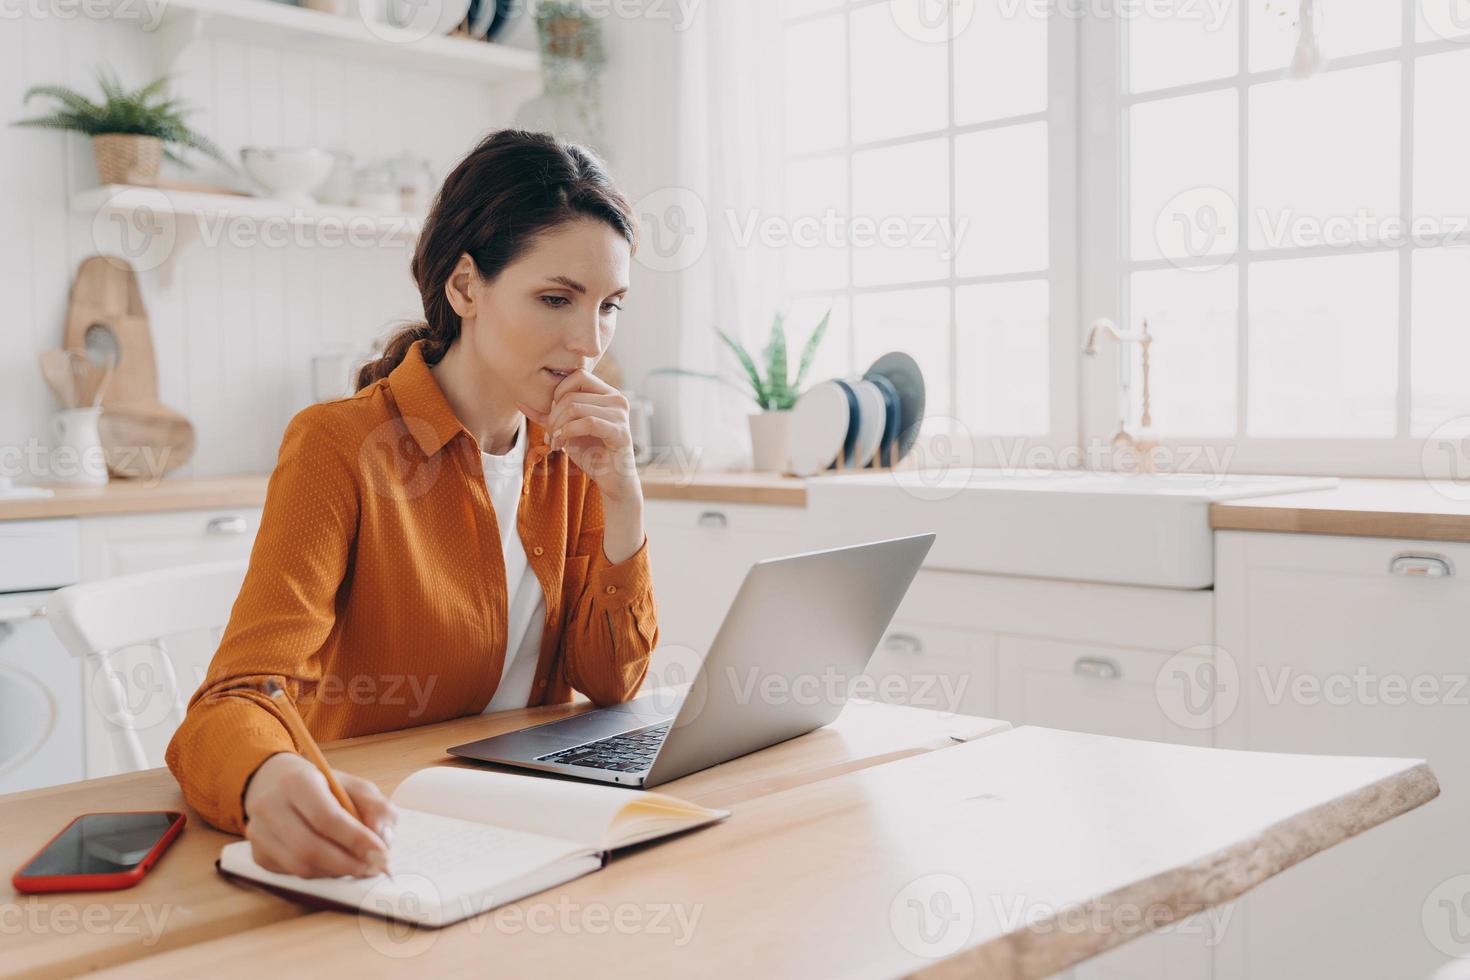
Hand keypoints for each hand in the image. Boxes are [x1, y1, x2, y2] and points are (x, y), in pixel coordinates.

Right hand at [242, 752, 397, 878]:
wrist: (275, 783)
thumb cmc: (321, 786)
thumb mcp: (353, 785)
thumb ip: (375, 806)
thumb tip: (382, 837)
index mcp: (296, 781)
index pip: (326, 817)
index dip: (356, 839)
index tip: (381, 852)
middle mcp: (269, 806)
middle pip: (309, 848)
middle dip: (348, 863)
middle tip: (374, 867)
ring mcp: (259, 833)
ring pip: (301, 866)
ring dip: (336, 871)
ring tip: (359, 865)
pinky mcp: (258, 854)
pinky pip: (294, 873)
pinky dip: (321, 873)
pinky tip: (335, 862)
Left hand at [518, 369, 638, 503]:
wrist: (613, 480)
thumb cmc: (592, 453)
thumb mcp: (566, 430)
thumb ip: (547, 415)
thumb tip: (519, 401)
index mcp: (607, 393)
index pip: (578, 376)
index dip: (559, 392)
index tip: (553, 415)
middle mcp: (617, 399)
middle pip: (572, 394)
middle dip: (553, 416)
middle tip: (551, 434)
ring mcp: (620, 415)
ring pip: (576, 407)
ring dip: (558, 426)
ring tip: (557, 442)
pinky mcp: (620, 432)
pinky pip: (588, 423)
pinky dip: (569, 432)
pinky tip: (564, 444)